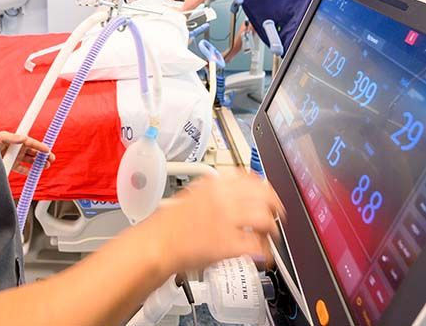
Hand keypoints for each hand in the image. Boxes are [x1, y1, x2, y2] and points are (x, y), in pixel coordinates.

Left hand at [0, 131, 55, 175]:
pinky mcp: (10, 165)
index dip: (39, 145)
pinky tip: (34, 172)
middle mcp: (15, 148)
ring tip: (46, 165)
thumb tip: (23, 138)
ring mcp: (13, 157)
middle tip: (51, 159)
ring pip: (29, 160)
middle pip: (32, 151)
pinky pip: (21, 168)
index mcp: (13, 140)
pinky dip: (28, 170)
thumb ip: (11, 137)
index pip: (29, 142)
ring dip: (38, 162)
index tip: (48, 150)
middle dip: (42, 154)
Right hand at [142, 170, 284, 273]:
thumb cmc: (166, 225)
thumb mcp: (188, 196)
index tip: (267, 192)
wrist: (156, 244)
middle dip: (274, 207)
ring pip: (264, 220)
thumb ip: (211, 193)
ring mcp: (226, 221)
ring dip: (271, 230)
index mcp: (212, 185)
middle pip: (263, 196)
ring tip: (269, 236)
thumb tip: (229, 195)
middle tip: (277, 215)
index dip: (263, 186)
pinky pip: (257, 247)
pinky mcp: (229, 244)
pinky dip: (264, 252)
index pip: (248, 177)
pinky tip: (262, 255)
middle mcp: (222, 199)